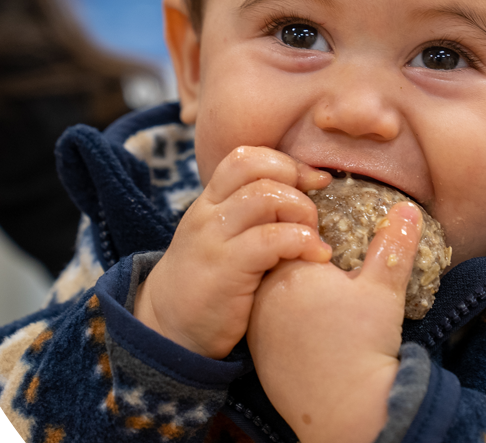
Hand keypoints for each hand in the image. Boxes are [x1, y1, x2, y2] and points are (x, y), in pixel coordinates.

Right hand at [133, 146, 331, 358]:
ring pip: (267, 198)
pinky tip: (317, 255)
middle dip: (298, 183)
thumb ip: (253, 216)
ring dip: (302, 212)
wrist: (168, 328)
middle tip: (314, 214)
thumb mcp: (224, 239)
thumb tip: (306, 196)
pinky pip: (272, 239)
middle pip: (259, 170)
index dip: (287, 163)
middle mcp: (208, 213)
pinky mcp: (226, 269)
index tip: (314, 182)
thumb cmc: (210, 283)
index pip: (246, 157)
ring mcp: (214, 239)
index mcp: (210, 202)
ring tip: (314, 238)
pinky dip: (303, 242)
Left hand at [248, 202, 421, 442]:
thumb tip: (407, 208)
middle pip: (280, 259)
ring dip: (292, 288)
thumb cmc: (364, 344)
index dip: (317, 231)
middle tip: (335, 270)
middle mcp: (263, 292)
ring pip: (272, 290)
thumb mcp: (384, 287)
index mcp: (290, 267)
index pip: (295, 230)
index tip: (339, 243)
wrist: (346, 409)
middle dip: (303, 258)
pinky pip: (268, 320)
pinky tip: (310, 325)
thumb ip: (393, 243)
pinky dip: (286, 317)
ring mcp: (256, 324)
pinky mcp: (257, 352)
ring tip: (323, 298)